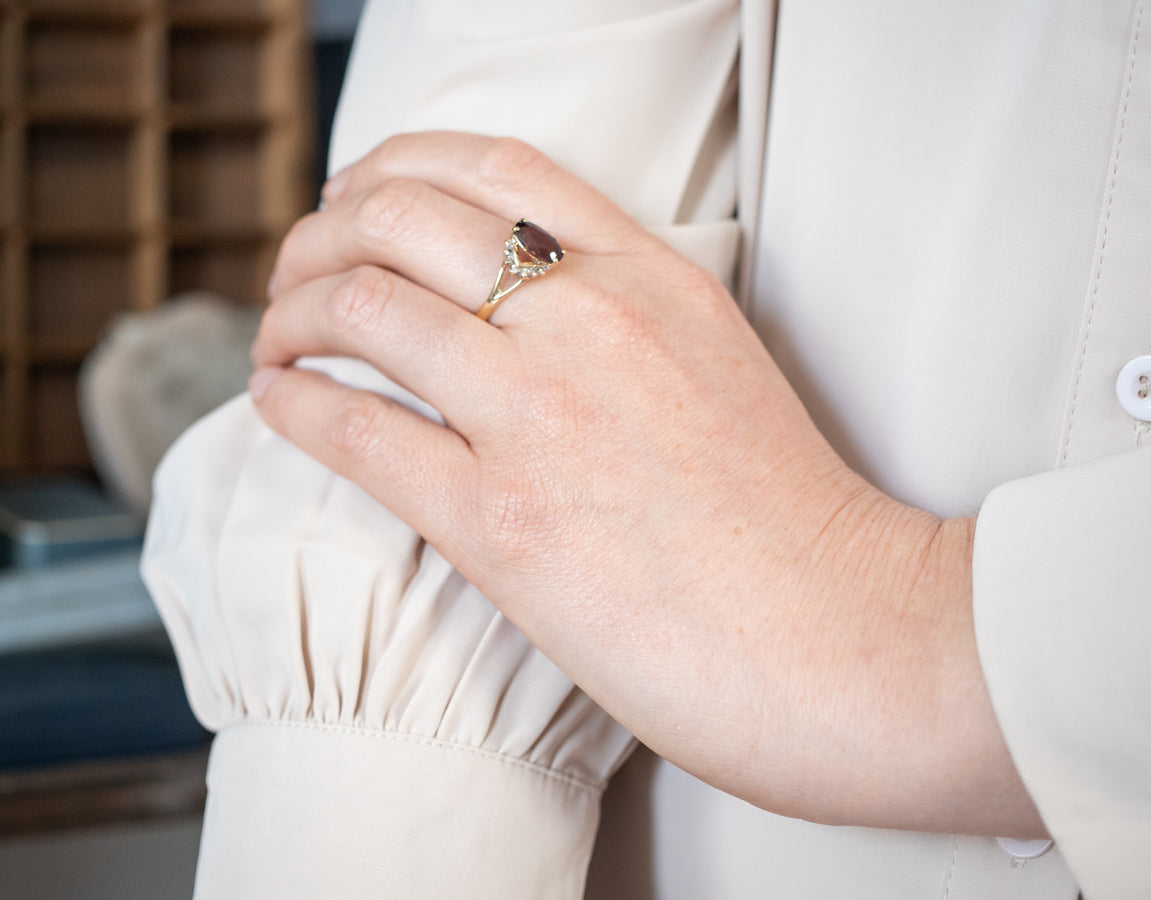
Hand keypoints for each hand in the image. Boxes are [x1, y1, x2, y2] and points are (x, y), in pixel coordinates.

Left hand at [250, 131, 1044, 836]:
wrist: (841, 635)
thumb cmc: (788, 519)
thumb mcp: (721, 364)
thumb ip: (630, 313)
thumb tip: (521, 304)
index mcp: (655, 278)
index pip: (496, 165)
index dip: (397, 164)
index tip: (355, 195)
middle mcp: (594, 323)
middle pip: (403, 215)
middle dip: (322, 234)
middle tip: (296, 272)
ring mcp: (545, 416)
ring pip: (364, 307)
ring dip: (291, 312)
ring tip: (277, 337)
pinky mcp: (505, 522)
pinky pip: (359, 429)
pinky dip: (294, 402)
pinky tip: (275, 400)